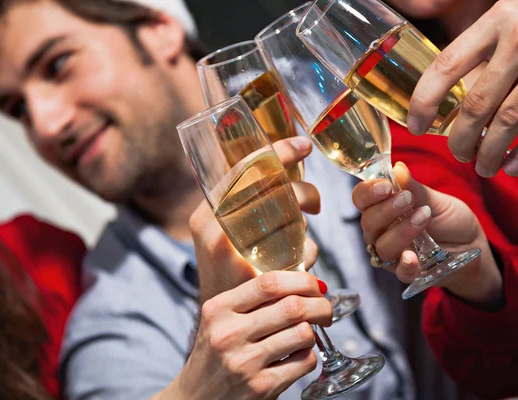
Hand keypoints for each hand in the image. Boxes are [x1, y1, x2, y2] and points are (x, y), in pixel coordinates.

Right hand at [174, 271, 330, 399]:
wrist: (195, 397)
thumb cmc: (215, 352)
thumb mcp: (220, 318)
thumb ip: (251, 298)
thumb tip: (304, 279)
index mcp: (218, 309)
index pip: (269, 283)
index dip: (301, 279)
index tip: (314, 284)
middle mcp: (229, 334)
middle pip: (292, 306)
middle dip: (319, 305)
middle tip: (324, 309)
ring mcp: (245, 362)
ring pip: (303, 334)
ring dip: (314, 332)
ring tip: (307, 333)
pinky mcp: (261, 387)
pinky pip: (305, 362)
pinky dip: (310, 356)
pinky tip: (298, 355)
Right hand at [190, 136, 320, 303]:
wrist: (223, 334)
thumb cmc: (229, 279)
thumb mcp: (224, 239)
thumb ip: (243, 207)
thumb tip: (283, 168)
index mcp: (204, 216)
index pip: (241, 170)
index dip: (276, 151)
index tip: (303, 143)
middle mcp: (214, 232)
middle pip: (274, 191)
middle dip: (303, 191)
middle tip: (313, 204)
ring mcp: (235, 257)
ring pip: (293, 220)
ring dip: (306, 227)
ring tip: (300, 243)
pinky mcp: (259, 281)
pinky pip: (304, 253)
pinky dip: (311, 255)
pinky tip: (303, 265)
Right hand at [352, 162, 502, 305]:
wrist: (473, 247)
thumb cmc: (450, 220)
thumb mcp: (437, 200)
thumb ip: (415, 188)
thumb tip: (397, 168)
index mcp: (383, 208)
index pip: (361, 199)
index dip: (368, 192)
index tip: (386, 186)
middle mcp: (381, 231)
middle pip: (368, 222)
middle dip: (386, 210)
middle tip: (408, 199)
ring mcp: (393, 253)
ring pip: (382, 245)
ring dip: (400, 231)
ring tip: (423, 218)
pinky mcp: (408, 273)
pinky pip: (399, 271)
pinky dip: (405, 264)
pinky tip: (414, 257)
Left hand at [408, 0, 517, 177]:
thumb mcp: (511, 11)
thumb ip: (482, 41)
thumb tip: (449, 87)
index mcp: (497, 20)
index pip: (446, 66)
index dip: (424, 101)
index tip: (416, 126)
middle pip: (477, 104)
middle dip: (462, 138)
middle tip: (459, 154)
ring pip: (509, 120)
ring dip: (491, 152)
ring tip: (484, 167)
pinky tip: (514, 165)